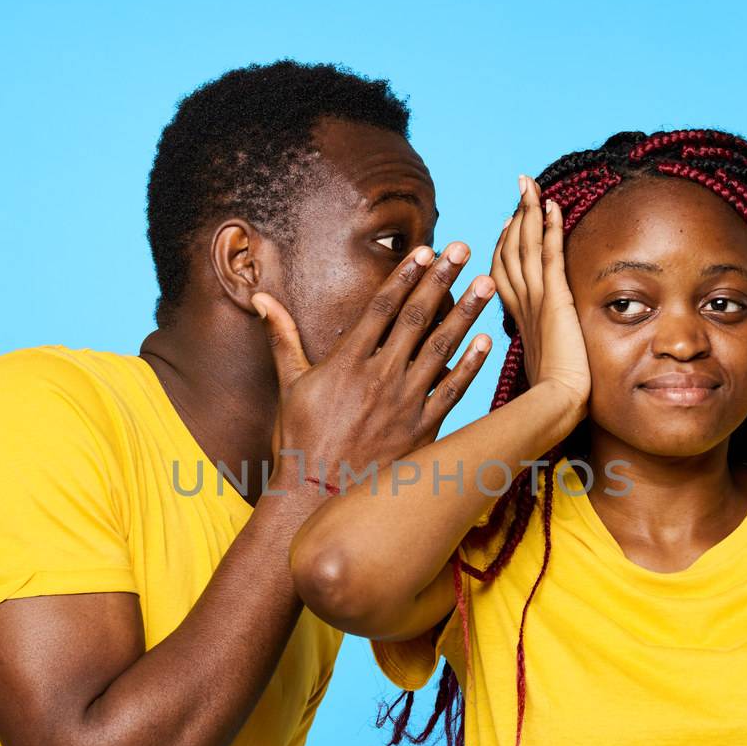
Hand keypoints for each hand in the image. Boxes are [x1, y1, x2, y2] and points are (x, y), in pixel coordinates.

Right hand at [251, 242, 495, 490]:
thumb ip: (281, 336)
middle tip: (464, 250)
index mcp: (348, 362)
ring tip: (485, 284)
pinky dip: (471, 367)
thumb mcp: (287, 384)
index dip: (406, 275)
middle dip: (442, 280)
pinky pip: (452, 392)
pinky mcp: (421, 430)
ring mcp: (404, 403)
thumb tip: (260, 297)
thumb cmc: (299, 441)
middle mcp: (380, 376)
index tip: (426, 251)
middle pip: (417, 318)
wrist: (317, 496)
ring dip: (465, 314)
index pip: (383, 307)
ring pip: (441, 349)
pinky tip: (486, 342)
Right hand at [490, 175, 589, 416]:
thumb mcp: (546, 365)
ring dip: (529, 211)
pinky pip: (549, 254)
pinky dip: (549, 227)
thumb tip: (553, 352)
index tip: (509, 223)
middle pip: (511, 250)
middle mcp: (521, 304)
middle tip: (520, 187)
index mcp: (518, 319)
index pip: (504, 272)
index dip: (505, 244)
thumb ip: (546, 349)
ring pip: (525, 246)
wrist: (556, 404)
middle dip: (516, 216)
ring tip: (531, 183)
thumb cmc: (553, 395)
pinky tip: (553, 204)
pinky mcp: (554, 299)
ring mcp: (536, 300)